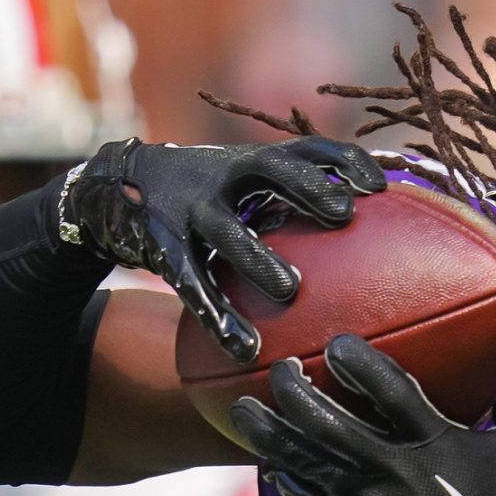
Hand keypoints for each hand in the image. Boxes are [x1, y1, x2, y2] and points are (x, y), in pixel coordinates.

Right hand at [59, 136, 385, 361]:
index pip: (307, 147)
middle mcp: (223, 175)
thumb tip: (378, 219)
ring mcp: (190, 209)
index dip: (344, 159)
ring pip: (226, 231)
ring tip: (290, 289)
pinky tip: (244, 348)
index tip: (380, 184)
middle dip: (306, 186)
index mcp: (254, 160)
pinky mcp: (162, 247)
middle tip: (344, 212)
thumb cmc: (208, 191)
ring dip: (257, 257)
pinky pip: (191, 284)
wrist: (114, 189)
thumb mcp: (248, 182)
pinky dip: (217, 315)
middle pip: (268, 168)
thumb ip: (298, 195)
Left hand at [229, 335, 495, 495]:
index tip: (338, 342)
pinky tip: (264, 452)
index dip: (361, 364)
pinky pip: (304, 495)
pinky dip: (282, 471)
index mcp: (435, 445)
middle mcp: (393, 472)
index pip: (392, 393)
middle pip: (328, 424)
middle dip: (295, 390)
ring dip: (268, 431)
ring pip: (303, 459)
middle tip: (281, 367)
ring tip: (244, 406)